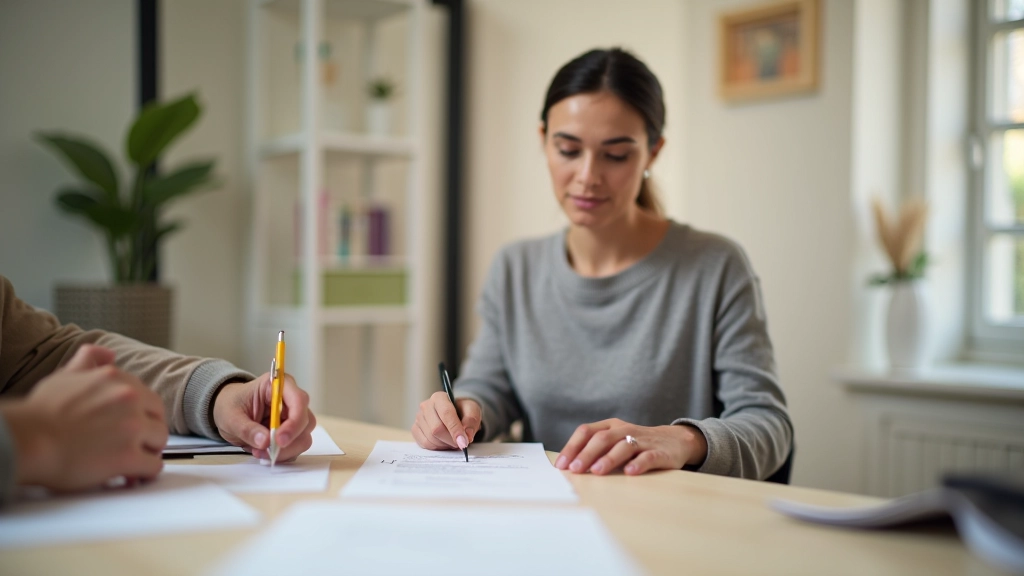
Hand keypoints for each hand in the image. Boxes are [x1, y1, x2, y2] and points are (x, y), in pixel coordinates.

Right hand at [0, 344, 166, 491]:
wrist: (26, 440)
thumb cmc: (40, 413)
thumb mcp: (65, 376)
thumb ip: (88, 360)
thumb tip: (108, 354)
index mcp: (117, 379)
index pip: (147, 397)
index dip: (142, 414)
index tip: (133, 425)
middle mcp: (130, 399)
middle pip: (158, 418)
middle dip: (149, 432)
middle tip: (136, 445)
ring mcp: (132, 427)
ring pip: (159, 441)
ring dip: (149, 452)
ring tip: (133, 461)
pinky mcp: (128, 456)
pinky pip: (153, 466)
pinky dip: (146, 472)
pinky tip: (133, 475)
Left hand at [212, 372, 315, 461]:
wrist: (225, 410)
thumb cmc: (230, 405)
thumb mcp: (231, 417)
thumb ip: (247, 429)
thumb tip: (265, 441)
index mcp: (277, 385)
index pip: (299, 400)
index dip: (294, 421)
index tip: (279, 440)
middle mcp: (290, 399)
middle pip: (305, 421)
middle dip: (289, 441)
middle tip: (267, 451)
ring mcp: (292, 416)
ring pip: (304, 436)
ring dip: (286, 450)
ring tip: (261, 452)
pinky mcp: (291, 431)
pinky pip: (296, 446)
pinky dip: (283, 454)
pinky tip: (265, 453)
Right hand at [411, 392, 480, 450]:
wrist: (455, 413)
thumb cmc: (463, 410)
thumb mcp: (473, 411)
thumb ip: (471, 421)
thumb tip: (467, 435)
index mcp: (439, 397)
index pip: (446, 414)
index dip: (455, 430)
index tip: (464, 442)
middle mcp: (426, 406)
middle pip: (436, 429)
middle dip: (451, 440)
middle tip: (461, 443)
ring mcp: (419, 418)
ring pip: (430, 438)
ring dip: (445, 445)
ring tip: (453, 441)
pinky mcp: (415, 429)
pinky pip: (425, 444)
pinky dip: (437, 447)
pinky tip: (444, 442)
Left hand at [554, 418, 707, 475]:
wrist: (675, 441)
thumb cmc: (637, 444)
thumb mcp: (615, 441)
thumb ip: (596, 450)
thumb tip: (569, 467)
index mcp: (611, 426)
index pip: (586, 432)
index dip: (572, 447)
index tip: (561, 464)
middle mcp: (624, 430)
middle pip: (602, 438)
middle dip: (586, 454)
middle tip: (575, 470)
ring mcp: (643, 440)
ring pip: (623, 446)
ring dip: (609, 459)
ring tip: (597, 471)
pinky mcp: (659, 452)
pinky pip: (648, 456)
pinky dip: (638, 464)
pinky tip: (629, 472)